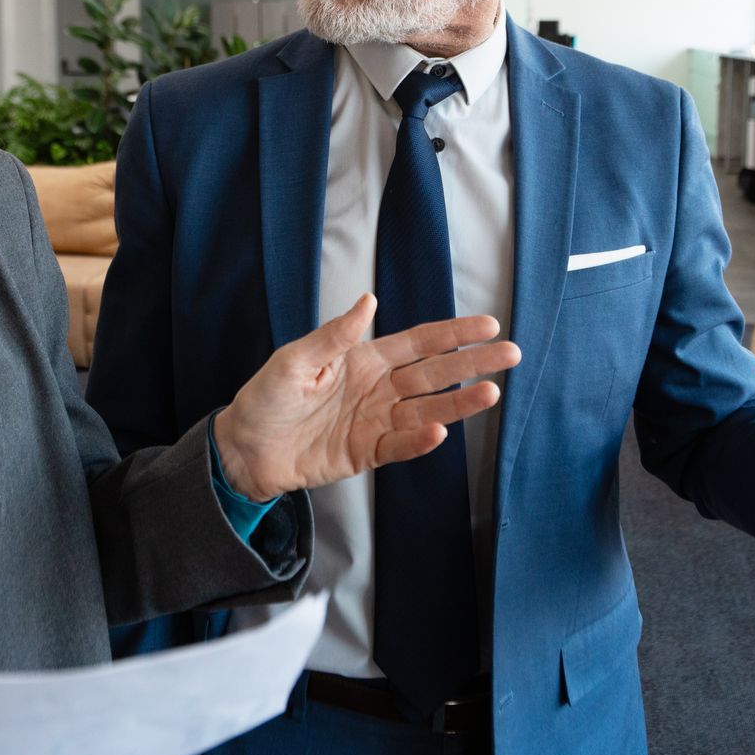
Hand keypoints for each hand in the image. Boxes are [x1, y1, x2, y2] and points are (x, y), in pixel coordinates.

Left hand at [212, 294, 516, 500]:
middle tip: (509, 354)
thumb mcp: (295, 359)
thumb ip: (334, 335)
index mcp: (364, 359)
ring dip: (459, 403)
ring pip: (427, 410)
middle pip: (434, 374)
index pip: (418, 343)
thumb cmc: (265, 399)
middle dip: (472, 363)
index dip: (453, 333)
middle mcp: (378, 389)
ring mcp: (376, 422)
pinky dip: (420, 441)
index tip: (487, 324)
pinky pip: (400, 446)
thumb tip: (369, 300)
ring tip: (491, 394)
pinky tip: (439, 432)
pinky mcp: (367, 454)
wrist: (245, 448)